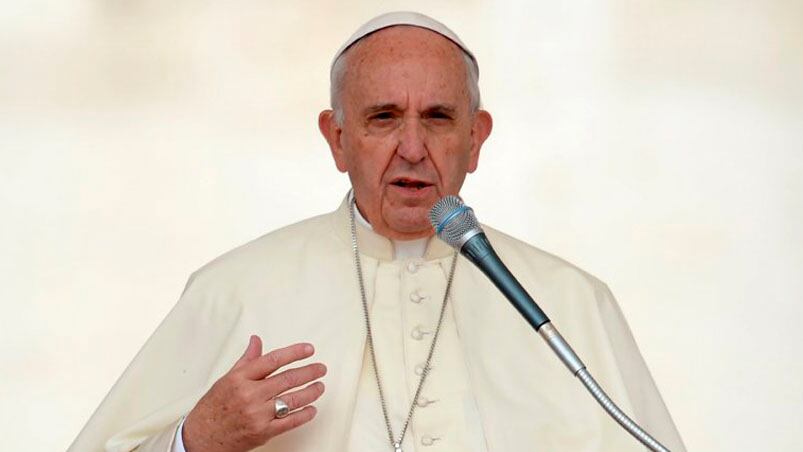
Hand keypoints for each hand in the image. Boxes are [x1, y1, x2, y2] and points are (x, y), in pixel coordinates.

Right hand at [182, 335, 326, 451]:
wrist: (201, 438)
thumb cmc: (213, 408)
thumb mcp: (227, 379)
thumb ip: (247, 360)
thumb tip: (256, 341)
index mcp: (241, 379)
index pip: (273, 360)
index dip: (294, 353)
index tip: (309, 349)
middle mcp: (250, 395)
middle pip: (287, 379)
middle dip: (309, 372)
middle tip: (321, 368)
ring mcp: (258, 414)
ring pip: (292, 400)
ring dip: (311, 392)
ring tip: (320, 386)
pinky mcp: (263, 432)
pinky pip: (289, 422)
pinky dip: (304, 415)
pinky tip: (312, 409)